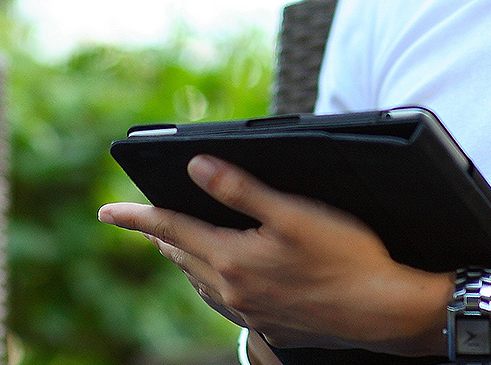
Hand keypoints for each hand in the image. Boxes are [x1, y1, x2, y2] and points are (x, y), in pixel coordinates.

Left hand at [98, 155, 451, 353]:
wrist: (385, 310)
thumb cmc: (347, 256)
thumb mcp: (294, 212)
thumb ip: (241, 189)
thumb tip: (195, 167)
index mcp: (233, 259)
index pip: (170, 230)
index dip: (136, 217)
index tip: (106, 211)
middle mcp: (233, 290)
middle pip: (182, 256)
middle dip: (159, 235)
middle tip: (139, 220)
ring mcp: (252, 311)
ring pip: (201, 281)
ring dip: (184, 258)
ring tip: (173, 244)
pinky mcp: (272, 323)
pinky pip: (225, 299)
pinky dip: (211, 280)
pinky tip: (223, 276)